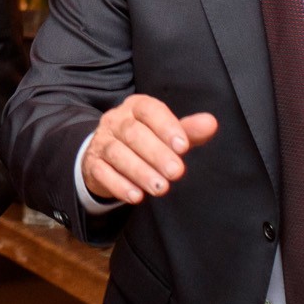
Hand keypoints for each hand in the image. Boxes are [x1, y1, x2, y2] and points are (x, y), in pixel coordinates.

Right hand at [81, 96, 220, 203]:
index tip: (183, 147)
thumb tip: (211, 123)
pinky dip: (119, 185)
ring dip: (140, 172)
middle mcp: (116, 120)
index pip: (150, 110)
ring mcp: (101, 142)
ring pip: (117, 153)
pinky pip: (102, 172)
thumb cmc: (146, 141)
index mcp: (136, 107)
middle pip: (133, 133)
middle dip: (156, 154)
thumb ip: (188, 131)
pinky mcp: (92, 164)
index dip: (166, 127)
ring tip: (161, 188)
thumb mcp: (167, 134)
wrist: (106, 155)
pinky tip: (136, 196)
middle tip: (177, 172)